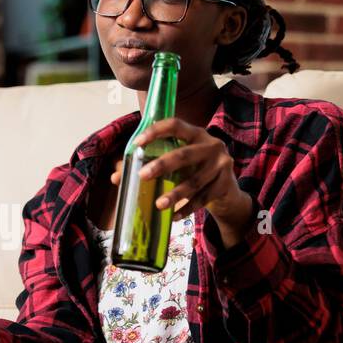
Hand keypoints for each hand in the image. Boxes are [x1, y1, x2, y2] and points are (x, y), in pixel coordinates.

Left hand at [119, 120, 255, 244]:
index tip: (137, 143)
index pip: (175, 125)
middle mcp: (211, 145)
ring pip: (194, 180)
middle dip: (162, 165)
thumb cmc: (194, 173)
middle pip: (184, 154)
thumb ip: (151, 166)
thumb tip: (116, 178)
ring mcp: (222, 164)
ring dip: (175, 194)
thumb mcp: (176, 166)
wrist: (227, 194)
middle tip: (142, 176)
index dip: (156, 132)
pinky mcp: (226, 184)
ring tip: (158, 204)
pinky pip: (203, 198)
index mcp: (196, 134)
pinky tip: (173, 216)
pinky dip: (187, 209)